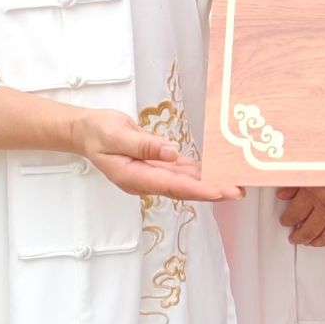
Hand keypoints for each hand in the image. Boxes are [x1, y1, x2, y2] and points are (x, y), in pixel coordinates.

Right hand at [67, 106, 236, 201]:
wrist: (86, 131)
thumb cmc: (97, 131)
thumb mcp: (115, 134)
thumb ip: (143, 144)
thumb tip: (170, 152)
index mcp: (133, 177)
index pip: (170, 186)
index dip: (196, 189)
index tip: (218, 192)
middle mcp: (145, 180)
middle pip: (183, 189)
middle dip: (211, 191)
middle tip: (238, 192)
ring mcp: (151, 174)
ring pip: (185, 182)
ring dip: (209, 183)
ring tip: (235, 184)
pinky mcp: (156, 164)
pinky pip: (180, 171)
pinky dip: (199, 172)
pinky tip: (216, 171)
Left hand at [277, 185, 324, 247]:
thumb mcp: (311, 168)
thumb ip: (295, 183)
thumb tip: (283, 194)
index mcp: (313, 195)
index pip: (294, 215)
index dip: (287, 220)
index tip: (285, 221)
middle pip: (310, 230)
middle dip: (300, 237)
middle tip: (295, 239)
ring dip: (318, 241)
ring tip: (310, 243)